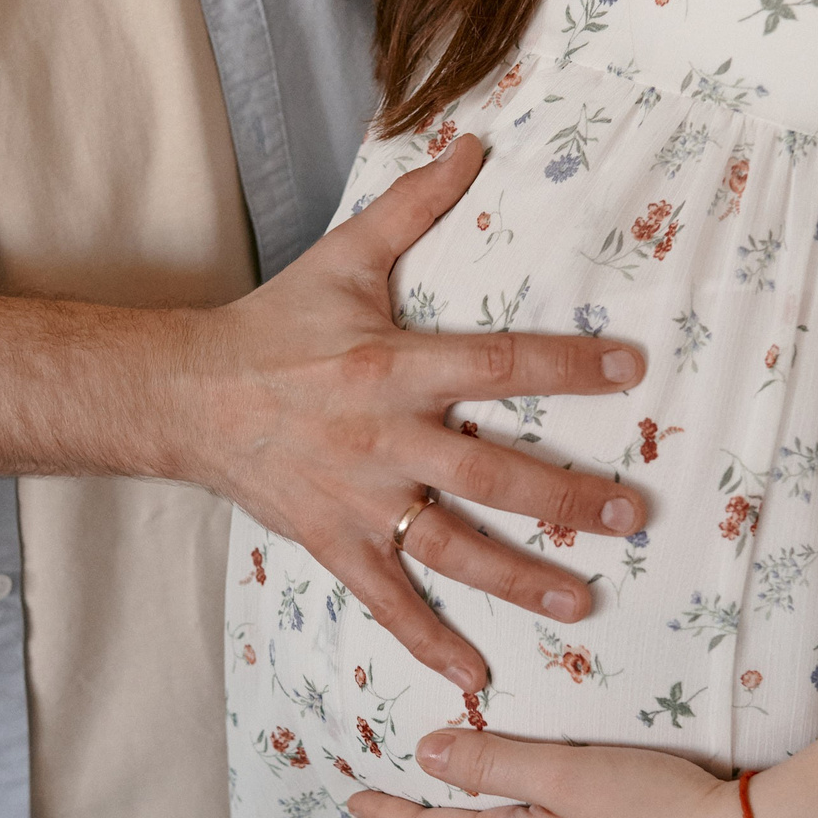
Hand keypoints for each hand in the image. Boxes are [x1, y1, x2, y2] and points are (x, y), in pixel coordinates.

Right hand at [185, 136, 647, 691]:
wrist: (185, 396)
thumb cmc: (275, 325)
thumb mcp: (345, 258)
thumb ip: (415, 205)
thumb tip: (476, 141)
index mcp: (393, 365)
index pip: (495, 365)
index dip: (564, 367)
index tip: (629, 370)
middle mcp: (383, 438)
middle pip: (490, 475)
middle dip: (567, 499)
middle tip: (633, 514)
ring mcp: (359, 498)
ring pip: (451, 547)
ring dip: (519, 578)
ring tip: (581, 603)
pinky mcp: (333, 542)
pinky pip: (387, 599)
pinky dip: (429, 641)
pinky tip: (476, 676)